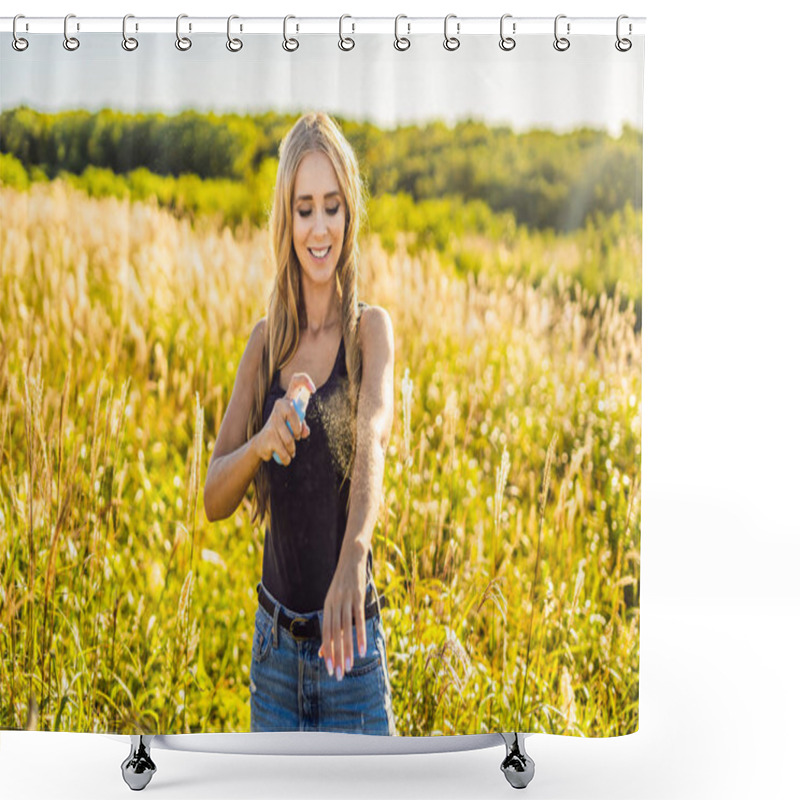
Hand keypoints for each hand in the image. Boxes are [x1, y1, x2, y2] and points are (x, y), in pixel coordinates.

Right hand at [256, 372, 314, 465]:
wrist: (262, 445)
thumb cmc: (283, 432)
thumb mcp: (295, 427)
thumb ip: (302, 427)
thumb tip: (304, 432)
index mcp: (288, 401)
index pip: (295, 381)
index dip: (305, 381)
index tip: (313, 390)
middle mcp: (279, 406)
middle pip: (291, 410)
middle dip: (297, 427)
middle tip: (298, 436)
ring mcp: (272, 420)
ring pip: (289, 437)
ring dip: (292, 447)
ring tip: (292, 451)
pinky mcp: (267, 435)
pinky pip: (283, 449)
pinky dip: (287, 457)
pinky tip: (286, 457)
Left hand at [318, 544, 367, 679]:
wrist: (352, 557)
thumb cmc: (343, 583)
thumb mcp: (334, 601)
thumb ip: (331, 622)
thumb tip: (324, 647)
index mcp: (327, 606)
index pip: (325, 633)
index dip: (326, 652)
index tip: (328, 669)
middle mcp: (334, 604)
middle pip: (334, 634)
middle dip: (335, 656)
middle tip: (337, 675)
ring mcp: (346, 600)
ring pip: (346, 630)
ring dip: (348, 650)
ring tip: (349, 667)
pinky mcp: (358, 597)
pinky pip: (359, 620)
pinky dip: (360, 636)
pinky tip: (363, 650)